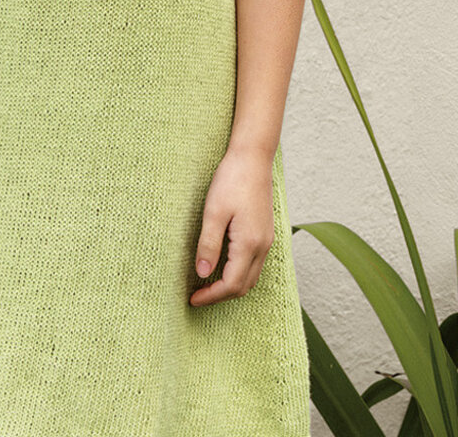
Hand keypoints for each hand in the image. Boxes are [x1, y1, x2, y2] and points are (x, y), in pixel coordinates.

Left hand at [189, 145, 274, 306]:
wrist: (253, 157)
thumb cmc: (232, 180)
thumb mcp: (214, 212)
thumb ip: (209, 244)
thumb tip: (203, 275)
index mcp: (250, 243)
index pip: (231, 284)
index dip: (211, 296)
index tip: (191, 299)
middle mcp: (263, 246)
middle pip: (243, 286)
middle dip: (220, 295)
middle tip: (197, 295)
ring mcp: (266, 239)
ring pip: (251, 276)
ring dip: (230, 285)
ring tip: (206, 284)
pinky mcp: (264, 232)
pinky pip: (254, 263)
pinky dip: (238, 272)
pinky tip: (221, 265)